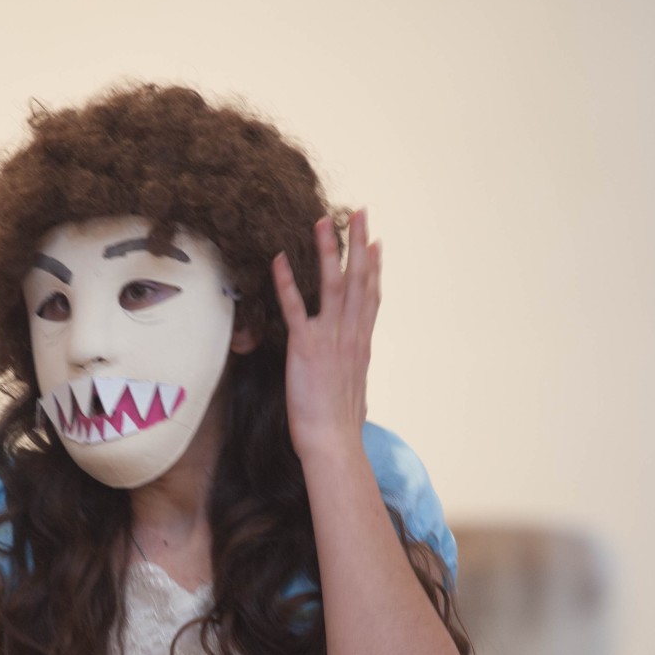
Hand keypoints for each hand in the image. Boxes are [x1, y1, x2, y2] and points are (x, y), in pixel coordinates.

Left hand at [272, 209, 381, 461]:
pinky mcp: (306, 346)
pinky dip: (287, 282)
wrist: (333, 441)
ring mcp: (330, 338)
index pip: (372, 296)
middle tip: (359, 213)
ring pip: (333, 285)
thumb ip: (353, 371)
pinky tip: (279, 259)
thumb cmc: (340, 425)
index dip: (374, 267)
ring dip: (328, 251)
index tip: (375, 242)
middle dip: (358, 243)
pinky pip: (295, 308)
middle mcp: (351, 335)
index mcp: (362, 343)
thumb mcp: (354, 390)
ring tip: (323, 222)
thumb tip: (355, 372)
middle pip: (359, 280)